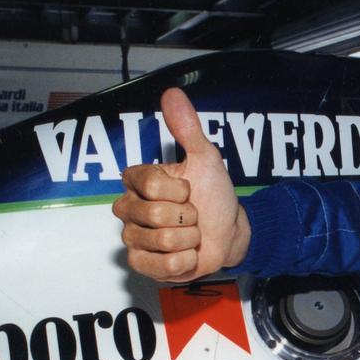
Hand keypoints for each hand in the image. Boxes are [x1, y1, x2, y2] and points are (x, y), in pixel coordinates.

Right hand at [112, 88, 250, 281]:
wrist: (230, 232)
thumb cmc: (214, 196)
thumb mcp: (206, 159)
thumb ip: (187, 128)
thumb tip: (172, 93)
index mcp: (138, 181)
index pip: (150, 185)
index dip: (179, 190)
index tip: (188, 190)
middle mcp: (129, 209)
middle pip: (154, 215)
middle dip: (187, 216)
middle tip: (192, 214)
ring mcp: (133, 239)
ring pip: (162, 240)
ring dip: (190, 238)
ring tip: (191, 233)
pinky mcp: (141, 265)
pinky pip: (162, 266)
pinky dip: (185, 260)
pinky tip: (186, 253)